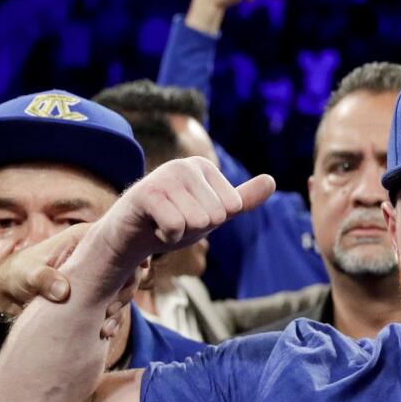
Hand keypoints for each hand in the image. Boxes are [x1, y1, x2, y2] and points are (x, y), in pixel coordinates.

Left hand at [0, 224, 133, 338]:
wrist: (7, 294)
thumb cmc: (17, 275)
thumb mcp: (27, 274)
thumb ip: (44, 279)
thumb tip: (64, 291)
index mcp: (83, 239)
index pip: (117, 239)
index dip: (132, 252)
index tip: (139, 269)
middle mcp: (95, 256)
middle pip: (127, 267)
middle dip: (125, 289)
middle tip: (111, 308)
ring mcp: (96, 276)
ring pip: (122, 289)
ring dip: (119, 308)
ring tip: (105, 326)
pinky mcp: (94, 295)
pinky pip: (112, 305)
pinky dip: (112, 318)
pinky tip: (104, 332)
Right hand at [94, 156, 275, 270]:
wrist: (129, 236)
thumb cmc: (172, 222)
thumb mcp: (213, 212)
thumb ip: (242, 199)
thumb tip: (272, 180)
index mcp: (204, 167)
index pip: (231, 207)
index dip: (212, 221)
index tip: (190, 214)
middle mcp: (185, 165)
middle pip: (216, 215)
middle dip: (196, 228)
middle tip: (175, 220)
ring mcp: (165, 176)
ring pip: (198, 221)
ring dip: (180, 233)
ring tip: (164, 221)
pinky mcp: (146, 193)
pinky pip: (176, 226)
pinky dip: (167, 236)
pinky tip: (154, 226)